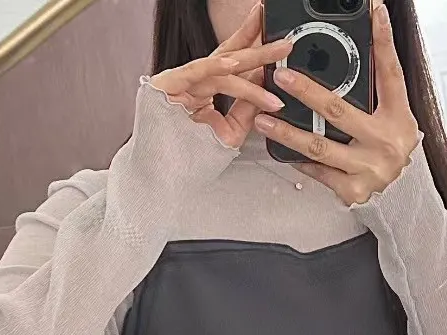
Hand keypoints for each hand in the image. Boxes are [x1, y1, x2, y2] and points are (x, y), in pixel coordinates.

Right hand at [150, 4, 292, 149]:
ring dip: (248, 61)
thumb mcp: (229, 134)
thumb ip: (247, 109)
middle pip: (228, 58)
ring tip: (273, 56)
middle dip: (258, 47)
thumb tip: (267, 85)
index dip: (255, 53)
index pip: (232, 67)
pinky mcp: (165, 87)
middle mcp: (190, 83)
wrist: (162, 181)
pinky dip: (214, 68)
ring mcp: (177, 83)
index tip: (280, 47)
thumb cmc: (188, 162)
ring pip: (219, 68)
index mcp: (201, 91)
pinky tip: (234, 63)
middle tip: (284, 42)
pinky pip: (194, 73)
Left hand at [253, 2, 419, 202]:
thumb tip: (374, 34)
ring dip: (287, 131)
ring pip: (319, 146)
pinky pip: (318, 171)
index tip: (373, 13)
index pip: (390, 74)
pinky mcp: (351, 189)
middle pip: (339, 111)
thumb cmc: (392, 146)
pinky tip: (279, 147)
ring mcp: (367, 168)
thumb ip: (380, 84)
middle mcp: (384, 142)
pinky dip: (298, 159)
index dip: (382, 42)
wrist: (403, 194)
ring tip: (264, 119)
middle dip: (306, 92)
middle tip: (281, 76)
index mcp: (397, 117)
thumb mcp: (395, 114)